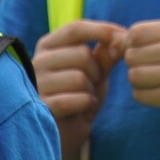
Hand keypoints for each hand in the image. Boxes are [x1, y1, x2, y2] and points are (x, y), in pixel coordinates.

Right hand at [33, 20, 126, 159]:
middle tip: (93, 84)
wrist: (67, 130)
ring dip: (91, 90)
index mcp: (48, 45)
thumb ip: (106, 54)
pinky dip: (85, 104)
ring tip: (84, 96)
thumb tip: (120, 40)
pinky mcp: (41, 107)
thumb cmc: (81, 93)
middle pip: (82, 54)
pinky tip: (81, 108)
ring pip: (79, 77)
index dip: (103, 30)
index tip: (124, 36)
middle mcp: (37, 61)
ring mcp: (36, 85)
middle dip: (98, 71)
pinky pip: (74, 99)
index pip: (76, 28)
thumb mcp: (96, 70)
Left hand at [123, 19, 159, 129]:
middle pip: (131, 54)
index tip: (139, 54)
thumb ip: (159, 38)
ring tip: (159, 84)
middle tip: (153, 72)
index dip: (130, 44)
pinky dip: (146, 97)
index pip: (136, 31)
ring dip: (140, 83)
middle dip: (135, 65)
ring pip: (133, 75)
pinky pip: (141, 95)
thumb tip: (116, 41)